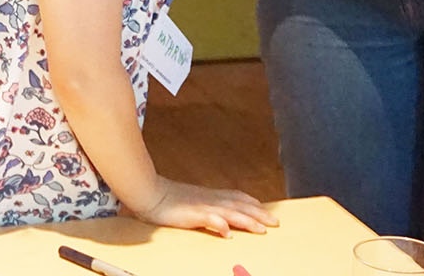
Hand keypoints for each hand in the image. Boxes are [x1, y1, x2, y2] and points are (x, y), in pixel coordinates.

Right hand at [126, 178, 277, 236]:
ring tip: (261, 228)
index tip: (266, 209)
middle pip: (239, 205)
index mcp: (209, 195)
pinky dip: (219, 224)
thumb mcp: (190, 201)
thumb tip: (221, 220)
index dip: (252, 203)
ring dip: (246, 220)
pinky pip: (208, 219)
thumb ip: (206, 208)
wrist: (148, 192)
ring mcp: (201, 205)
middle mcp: (209, 198)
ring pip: (229, 212)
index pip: (236, 196)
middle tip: (275, 222)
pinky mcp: (191, 214)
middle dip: (258, 213)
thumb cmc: (166, 198)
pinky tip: (228, 232)